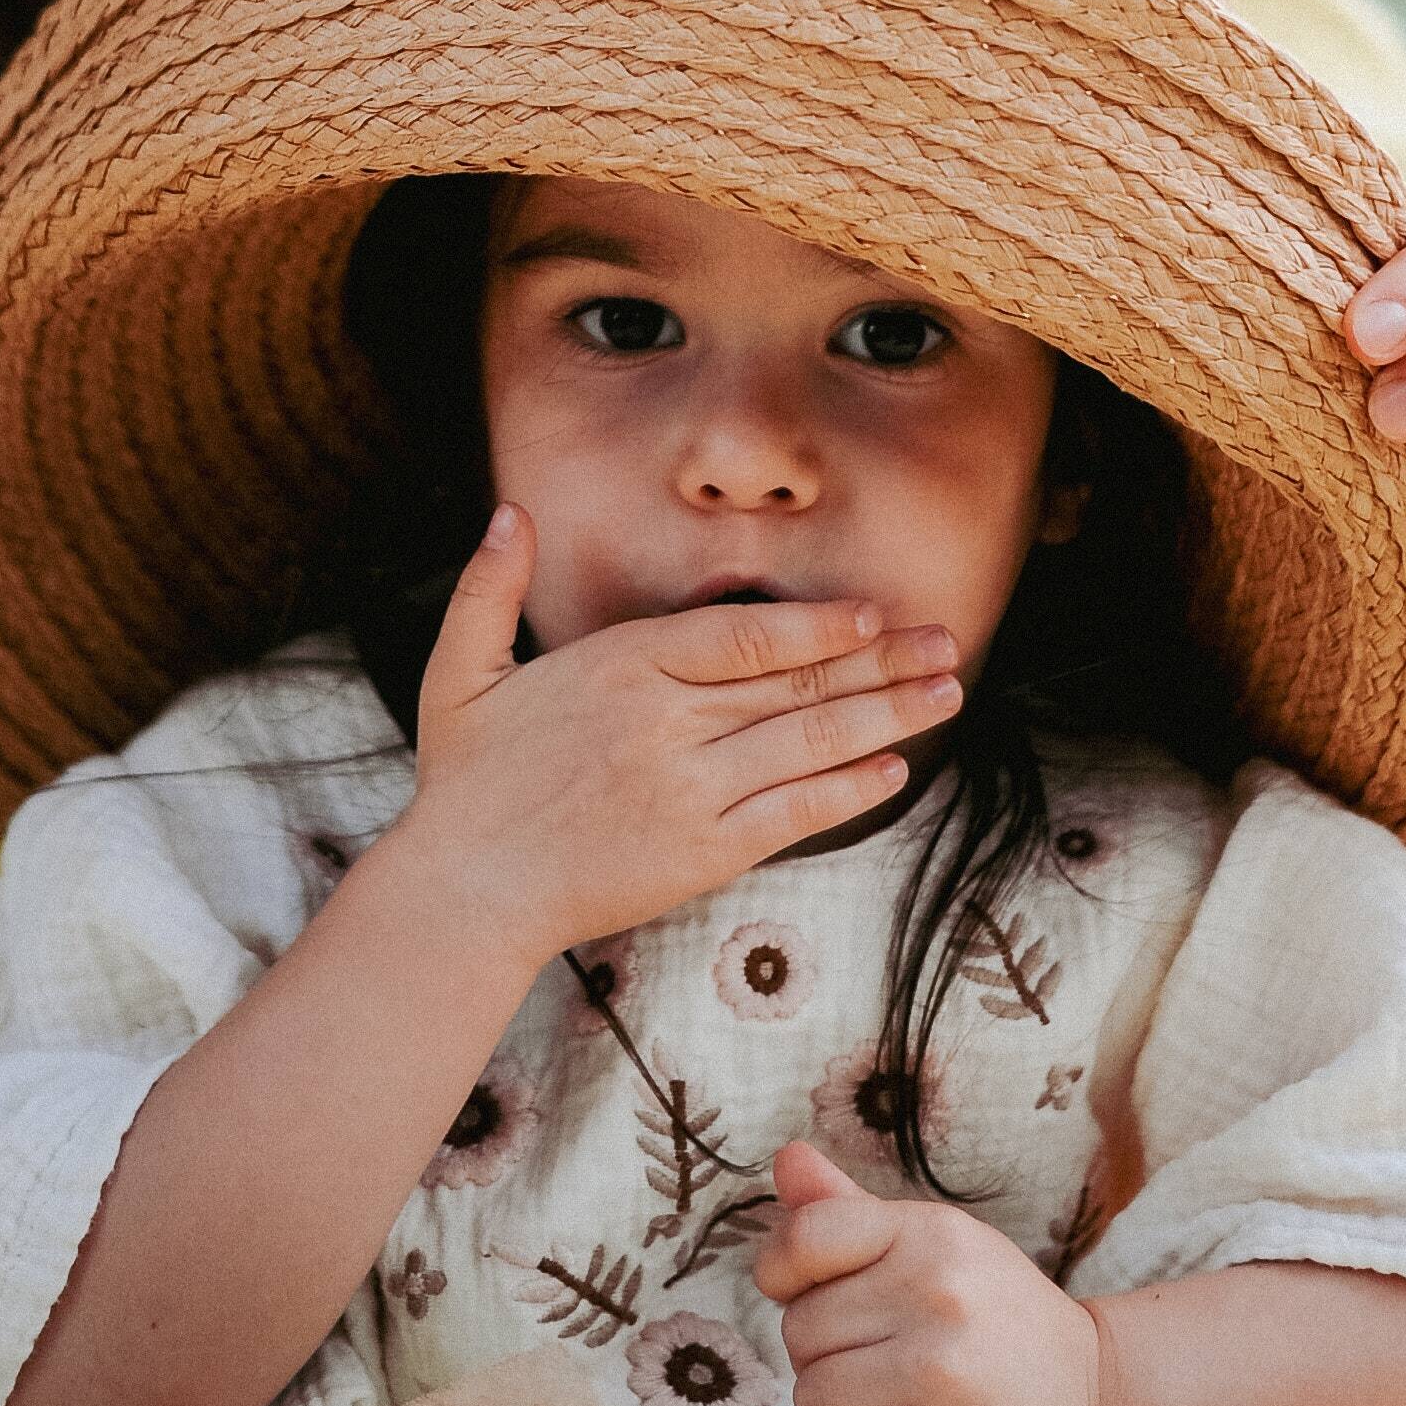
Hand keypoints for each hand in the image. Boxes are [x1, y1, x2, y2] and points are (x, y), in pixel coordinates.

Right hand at [406, 507, 961, 967]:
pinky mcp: (702, 854)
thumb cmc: (467, 783)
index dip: (817, 624)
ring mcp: (690, 792)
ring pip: (808, 743)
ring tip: (944, 693)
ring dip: (886, 716)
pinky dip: (847, 790)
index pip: (743, 636)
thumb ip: (488, 587)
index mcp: (621, 668)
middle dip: (880, 662)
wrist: (467, 892)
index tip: (872, 613)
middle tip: (943, 643)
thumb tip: (511, 513)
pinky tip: (893, 770)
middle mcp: (667, 724)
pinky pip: (793, 816)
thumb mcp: (461, 672)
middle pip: (795, 683)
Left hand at [756, 1138, 1098, 1405]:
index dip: (782, 1269)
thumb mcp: (936, 1241)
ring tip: (889, 1398)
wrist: (1088, 1396)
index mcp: (931, 1235)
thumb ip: (850, 1209)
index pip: (807, 1237)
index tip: (801, 1288)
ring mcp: (937, 1378)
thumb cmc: (994, 1312)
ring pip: (810, 1397)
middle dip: (822, 1348)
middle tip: (879, 1353)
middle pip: (799, 1329)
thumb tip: (785, 1160)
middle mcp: (936, 1298)